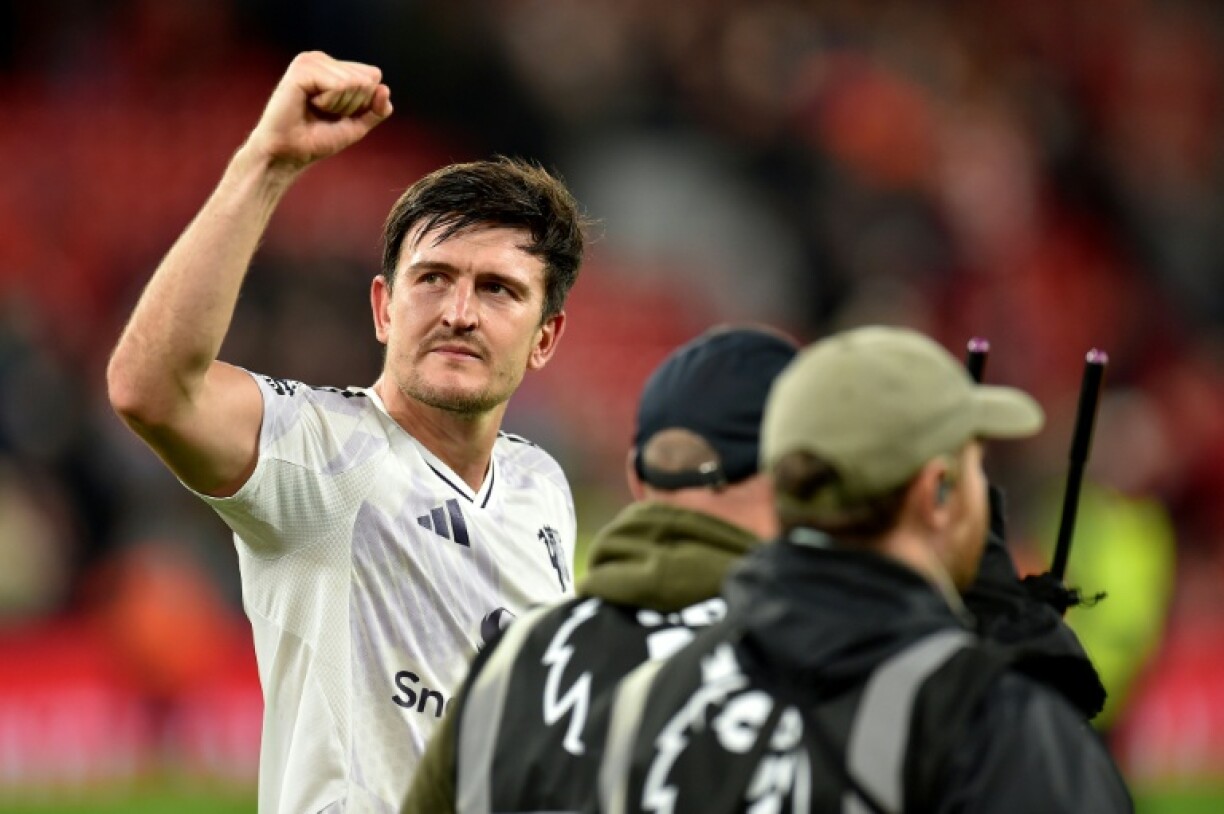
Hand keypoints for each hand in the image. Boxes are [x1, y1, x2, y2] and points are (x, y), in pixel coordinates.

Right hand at [246, 51, 392, 171]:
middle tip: (325, 113)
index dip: (363, 103)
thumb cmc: (318, 139)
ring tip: (316, 109)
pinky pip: (338, 86)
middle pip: (366, 79)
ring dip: (339, 105)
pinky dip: (329, 103)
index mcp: (334, 67)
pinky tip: (309, 104)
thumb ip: (376, 109)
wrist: (290, 153)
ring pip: (354, 82)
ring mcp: (311, 61)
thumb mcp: (357, 125)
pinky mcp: (302, 69)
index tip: (338, 114)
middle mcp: (322, 59)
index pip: (373, 76)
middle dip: (352, 105)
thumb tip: (385, 89)